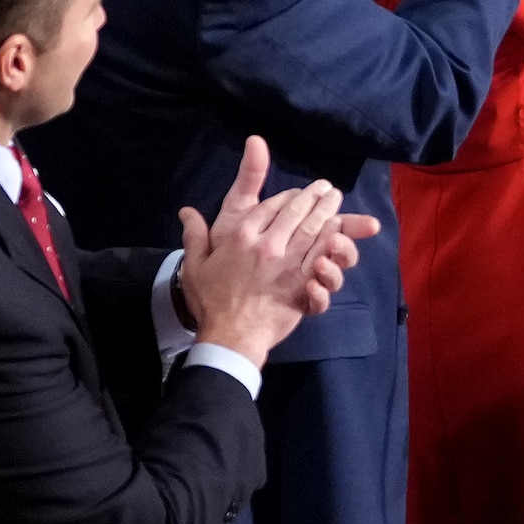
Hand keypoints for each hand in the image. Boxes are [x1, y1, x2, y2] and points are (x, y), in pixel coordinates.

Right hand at [172, 135, 366, 360]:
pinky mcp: (301, 282)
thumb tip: (186, 211)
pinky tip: (337, 228)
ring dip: (326, 210)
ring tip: (335, 198)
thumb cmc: (211, 302)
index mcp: (241, 236)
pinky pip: (320, 254)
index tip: (296, 192)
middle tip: (325, 187)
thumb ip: (194, 235)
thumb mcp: (195, 266)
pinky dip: (330, 239)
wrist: (231, 336)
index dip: (286, 196)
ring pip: (312, 228)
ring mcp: (287, 263)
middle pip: (295, 212)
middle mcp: (267, 245)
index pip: (270, 206)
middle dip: (312, 196)